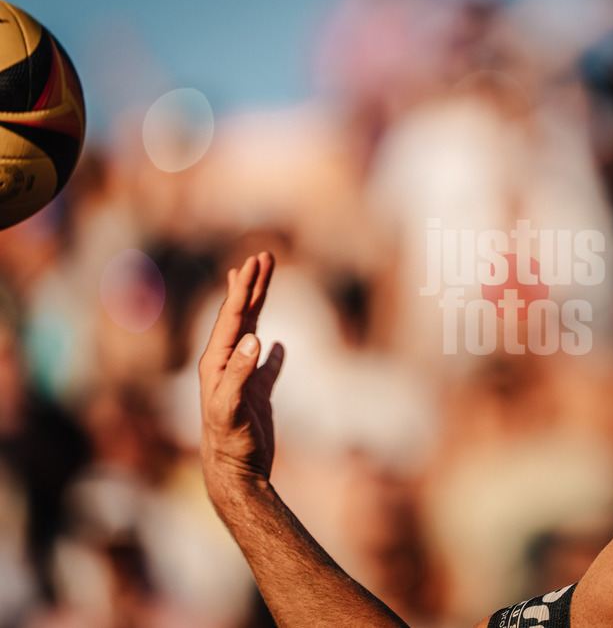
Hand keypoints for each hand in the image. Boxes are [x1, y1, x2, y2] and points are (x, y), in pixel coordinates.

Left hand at [199, 252, 284, 496]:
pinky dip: (272, 351)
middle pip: (241, 316)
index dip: (244, 288)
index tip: (254, 262)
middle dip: (252, 286)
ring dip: (260, 305)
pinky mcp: (255, 395)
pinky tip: (278, 342)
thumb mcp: (232, 407)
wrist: (235, 474)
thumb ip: (241, 373)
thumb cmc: (230, 442)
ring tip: (265, 281)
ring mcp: (241, 378)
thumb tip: (257, 338)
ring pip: (252, 331)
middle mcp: (225, 364)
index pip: (233, 317)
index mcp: (216, 362)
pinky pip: (265, 365)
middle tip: (263, 256)